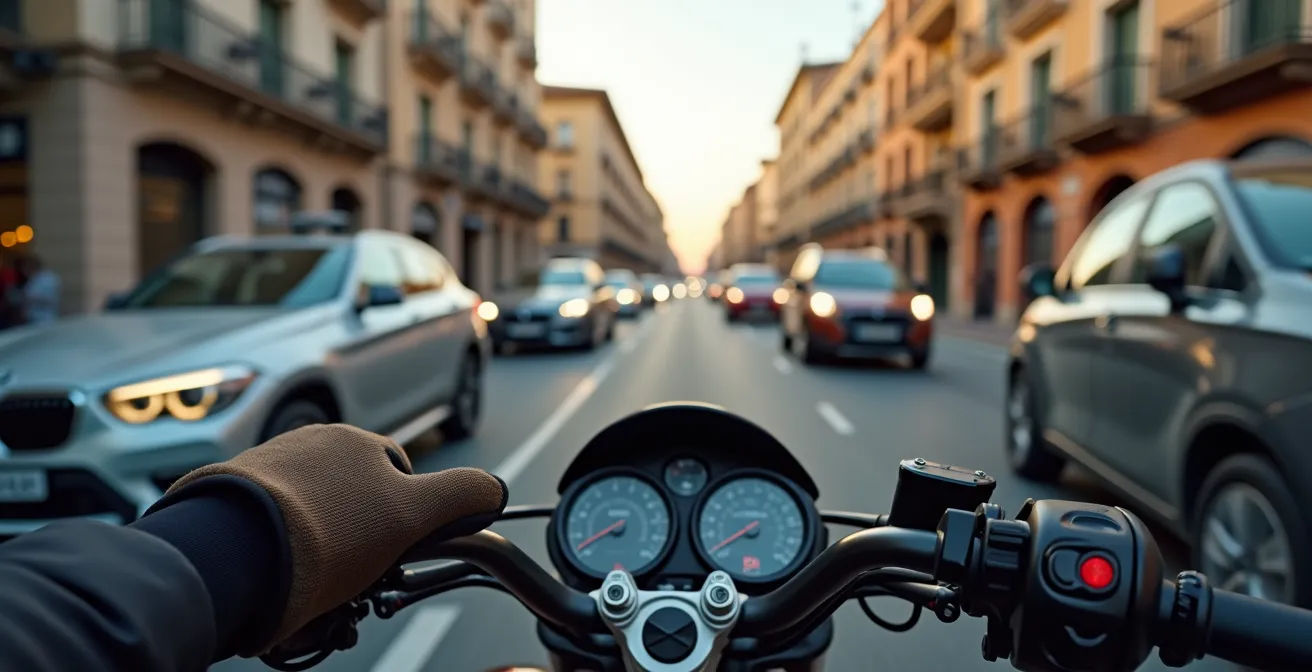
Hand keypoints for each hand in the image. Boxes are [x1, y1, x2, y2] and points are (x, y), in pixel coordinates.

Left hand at [153, 424, 505, 654]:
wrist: (229, 555)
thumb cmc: (327, 534)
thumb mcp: (413, 514)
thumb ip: (462, 495)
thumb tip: (495, 488)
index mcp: (356, 442)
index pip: (401, 480)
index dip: (406, 523)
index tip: (393, 557)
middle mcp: (310, 445)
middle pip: (353, 504)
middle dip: (360, 547)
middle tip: (353, 586)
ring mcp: (265, 470)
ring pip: (311, 523)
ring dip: (320, 560)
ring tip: (313, 596)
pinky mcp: (228, 501)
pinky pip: (270, 533)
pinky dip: (280, 562)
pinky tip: (278, 587)